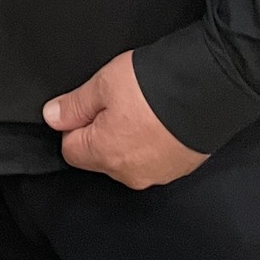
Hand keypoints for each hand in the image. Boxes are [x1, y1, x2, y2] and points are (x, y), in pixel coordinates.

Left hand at [42, 51, 207, 189]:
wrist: (207, 91)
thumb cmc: (151, 87)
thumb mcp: (104, 84)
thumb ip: (74, 105)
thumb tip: (51, 118)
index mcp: (105, 155)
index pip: (71, 149)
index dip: (75, 124)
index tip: (89, 104)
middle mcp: (129, 174)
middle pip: (99, 157)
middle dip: (101, 131)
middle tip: (118, 102)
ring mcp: (157, 175)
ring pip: (126, 159)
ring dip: (127, 138)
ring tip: (142, 109)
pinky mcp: (179, 169)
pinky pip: (152, 160)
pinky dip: (151, 144)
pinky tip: (160, 121)